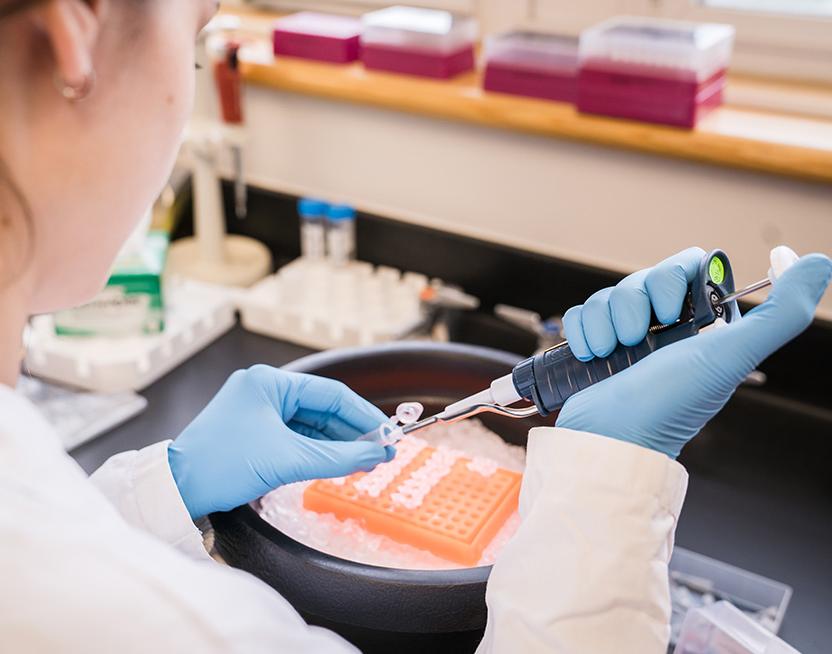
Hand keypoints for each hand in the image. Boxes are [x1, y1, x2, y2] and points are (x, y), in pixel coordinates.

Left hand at [168, 366, 392, 518]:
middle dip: (353, 432)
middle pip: (322, 409)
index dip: (363, 415)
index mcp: (269, 382)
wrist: (176, 489)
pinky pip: (296, 437)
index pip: (330, 394)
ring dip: (337, 444)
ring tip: (366, 462)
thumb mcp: (288, 460)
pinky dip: (318, 450)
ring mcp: (258, 411)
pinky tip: (340, 463)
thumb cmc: (223, 465)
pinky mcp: (254, 432)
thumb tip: (376, 455)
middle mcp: (264, 390)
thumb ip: (338, 457)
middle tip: (382, 453)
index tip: (388, 435)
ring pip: (311, 425)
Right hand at [556, 249, 831, 457]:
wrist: (609, 439)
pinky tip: (591, 354)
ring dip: (606, 322)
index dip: (670, 280)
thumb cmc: (669, 406)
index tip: (670, 314)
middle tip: (637, 340)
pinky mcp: (593, 346)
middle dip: (633, 305)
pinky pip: (580, 313)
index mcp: (701, 326)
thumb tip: (818, 261)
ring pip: (609, 294)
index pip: (685, 267)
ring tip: (611, 354)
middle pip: (642, 278)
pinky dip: (581, 332)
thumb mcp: (730, 358)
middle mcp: (665, 330)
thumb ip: (781, 314)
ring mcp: (626, 338)